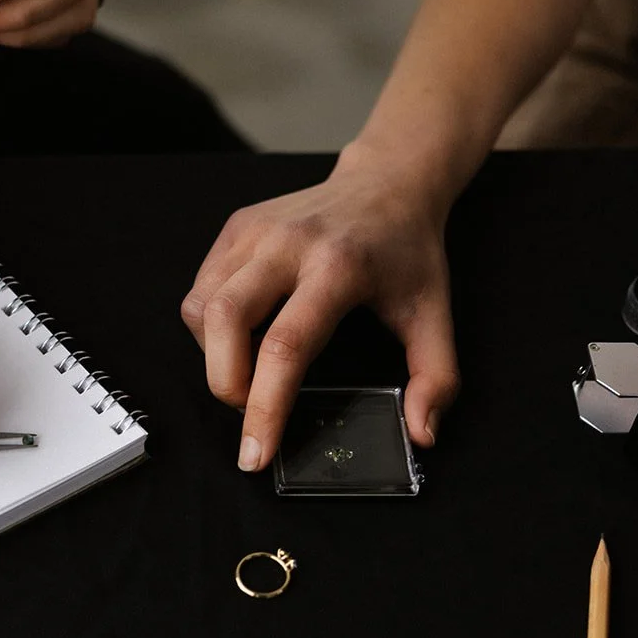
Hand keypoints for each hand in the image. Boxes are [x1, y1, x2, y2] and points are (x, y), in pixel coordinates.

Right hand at [181, 144, 459, 469]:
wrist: (389, 182)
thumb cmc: (407, 253)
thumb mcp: (435, 316)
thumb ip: (437, 379)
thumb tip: (421, 433)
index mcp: (339, 266)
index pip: (286, 347)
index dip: (264, 408)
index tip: (255, 455)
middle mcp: (289, 243)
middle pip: (225, 322)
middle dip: (226, 385)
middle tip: (250, 411)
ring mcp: (256, 231)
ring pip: (201, 309)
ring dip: (215, 357)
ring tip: (251, 370)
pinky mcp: (235, 228)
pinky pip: (200, 291)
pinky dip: (210, 329)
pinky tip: (246, 335)